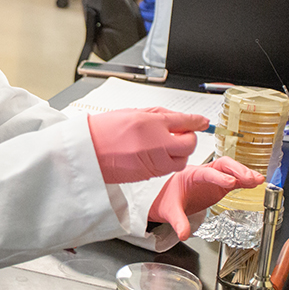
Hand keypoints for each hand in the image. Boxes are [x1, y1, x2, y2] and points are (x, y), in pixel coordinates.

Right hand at [88, 107, 208, 183]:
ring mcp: (153, 164)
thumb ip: (163, 115)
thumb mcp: (135, 113)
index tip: (202, 121)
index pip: (186, 122)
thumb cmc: (105, 130)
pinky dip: (166, 161)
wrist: (86, 151)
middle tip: (178, 131)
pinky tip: (152, 153)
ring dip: (178, 152)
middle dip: (187, 138)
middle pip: (189, 145)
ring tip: (163, 144)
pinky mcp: (147, 176)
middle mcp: (157, 147)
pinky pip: (167, 170)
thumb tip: (186, 119)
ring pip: (180, 161)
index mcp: (153, 126)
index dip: (196, 121)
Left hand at [149, 157, 264, 239]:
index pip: (206, 172)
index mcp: (189, 175)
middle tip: (250, 178)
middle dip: (237, 170)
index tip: (230, 182)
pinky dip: (245, 181)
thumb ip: (178, 222)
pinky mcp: (219, 185)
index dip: (218, 176)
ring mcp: (212, 178)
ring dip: (244, 173)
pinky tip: (255, 183)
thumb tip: (183, 234)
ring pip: (230, 169)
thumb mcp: (169, 212)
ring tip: (257, 180)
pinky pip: (234, 180)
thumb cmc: (167, 200)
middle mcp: (203, 173)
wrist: (164, 200)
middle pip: (222, 165)